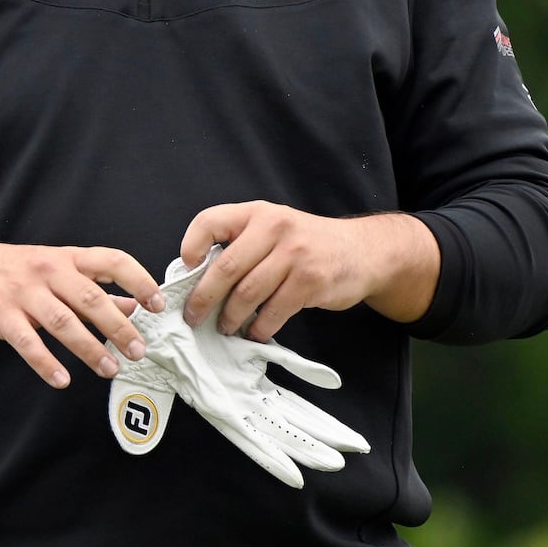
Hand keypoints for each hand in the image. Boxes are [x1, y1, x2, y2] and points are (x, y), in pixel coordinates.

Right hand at [0, 241, 164, 388]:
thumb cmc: (14, 271)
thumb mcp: (56, 269)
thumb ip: (95, 287)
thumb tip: (135, 305)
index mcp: (66, 258)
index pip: (112, 261)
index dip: (139, 280)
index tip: (158, 304)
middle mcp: (46, 271)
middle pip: (90, 298)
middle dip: (118, 327)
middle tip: (138, 350)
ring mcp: (22, 293)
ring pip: (62, 322)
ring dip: (89, 348)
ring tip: (109, 369)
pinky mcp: (0, 315)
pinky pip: (26, 343)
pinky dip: (45, 363)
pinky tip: (62, 380)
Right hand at [109, 255, 370, 486]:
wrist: (148, 320)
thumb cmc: (145, 353)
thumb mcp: (141, 387)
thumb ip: (140, 413)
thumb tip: (132, 447)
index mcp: (214, 407)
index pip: (248, 440)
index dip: (272, 459)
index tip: (298, 480)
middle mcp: (236, 398)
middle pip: (283, 430)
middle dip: (312, 447)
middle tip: (343, 463)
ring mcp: (245, 376)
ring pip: (291, 405)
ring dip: (320, 424)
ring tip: (352, 443)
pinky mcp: (248, 350)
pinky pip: (284, 360)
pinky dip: (307, 371)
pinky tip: (331, 381)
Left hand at [181, 203, 439, 340]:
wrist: (361, 251)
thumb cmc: (305, 244)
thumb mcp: (272, 228)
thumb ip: (240, 243)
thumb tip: (197, 278)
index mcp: (256, 213)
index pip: (210, 221)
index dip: (191, 245)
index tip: (186, 269)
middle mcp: (274, 228)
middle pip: (225, 268)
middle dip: (203, 298)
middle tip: (193, 316)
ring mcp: (294, 255)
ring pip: (248, 294)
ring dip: (231, 317)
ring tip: (224, 327)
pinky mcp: (311, 281)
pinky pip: (274, 311)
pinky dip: (259, 327)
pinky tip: (254, 333)